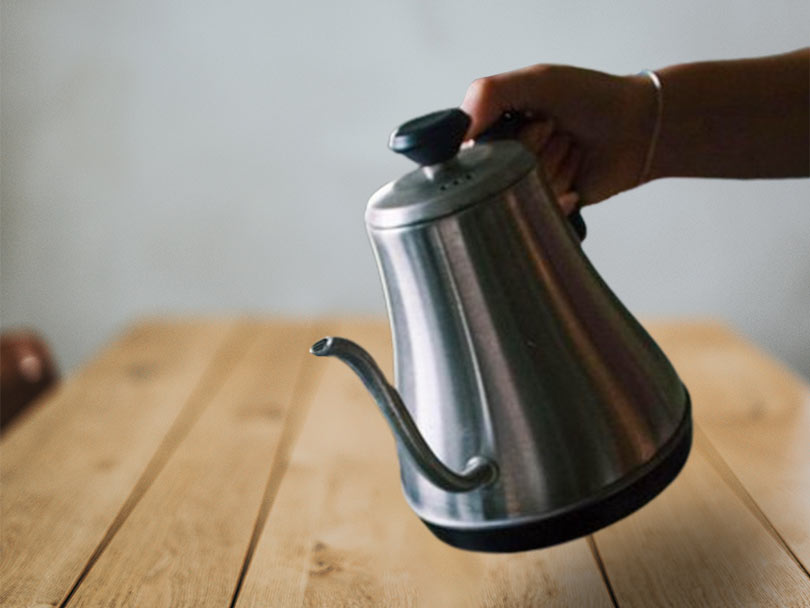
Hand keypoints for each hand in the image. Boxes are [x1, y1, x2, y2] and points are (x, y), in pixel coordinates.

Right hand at [461, 64, 653, 212]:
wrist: (640, 128)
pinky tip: (576, 183)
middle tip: (558, 131)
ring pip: (521, 197)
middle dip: (534, 153)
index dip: (502, 144)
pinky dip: (562, 198)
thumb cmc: (592, 98)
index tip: (535, 122)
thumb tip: (459, 136)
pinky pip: (540, 215)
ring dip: (554, 171)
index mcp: (494, 129)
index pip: (472, 154)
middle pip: (498, 178)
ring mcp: (528, 186)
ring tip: (572, 150)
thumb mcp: (536, 82)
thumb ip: (487, 95)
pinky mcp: (549, 209)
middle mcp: (506, 159)